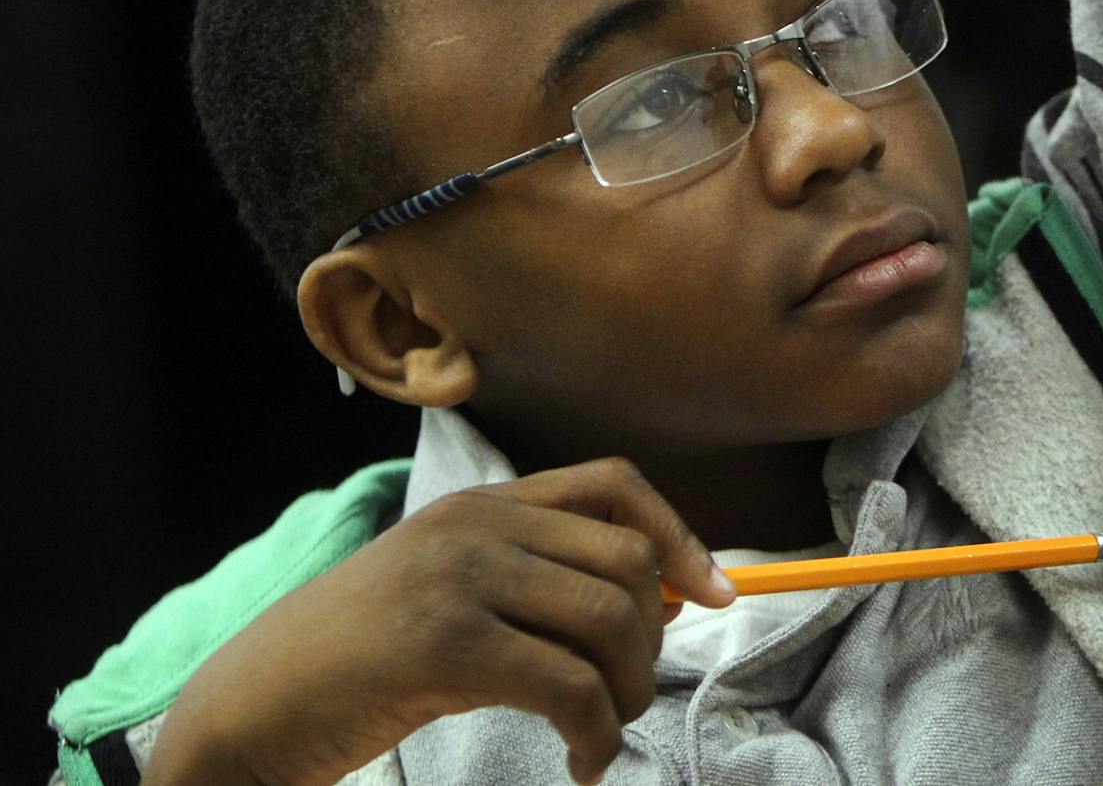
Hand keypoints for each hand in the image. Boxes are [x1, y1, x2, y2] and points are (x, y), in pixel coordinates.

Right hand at [143, 458, 734, 785]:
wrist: (249, 708)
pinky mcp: (444, 645)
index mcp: (482, 503)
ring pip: (612, 621)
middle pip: (628, 559)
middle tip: (627, 697)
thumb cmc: (358, 661)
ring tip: (602, 735)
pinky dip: (597, 736)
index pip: (615, 484)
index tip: (716, 595)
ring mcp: (459, 578)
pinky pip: (571, 687)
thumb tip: (669, 596)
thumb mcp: (452, 592)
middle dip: (654, 638)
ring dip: (630, 693)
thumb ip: (538, 578)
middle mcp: (476, 525)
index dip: (680, 536)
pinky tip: (581, 764)